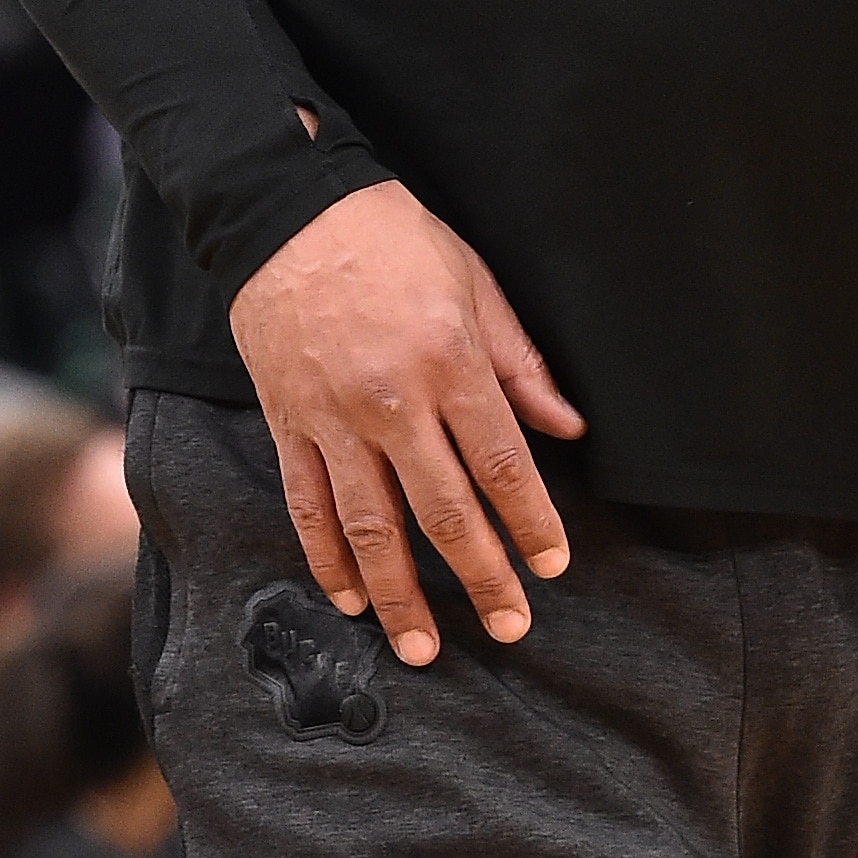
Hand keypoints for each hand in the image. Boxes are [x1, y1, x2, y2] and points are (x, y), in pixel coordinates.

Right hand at [227, 180, 584, 666]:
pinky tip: (349, 597)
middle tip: (510, 627)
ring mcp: (334, 418)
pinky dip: (328, 558)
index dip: (530, 523)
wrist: (287, 209)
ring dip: (400, 595)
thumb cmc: (393, 238)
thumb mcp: (475, 284)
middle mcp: (392, 401)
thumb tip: (570, 429)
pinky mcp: (289, 422)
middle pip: (444, 512)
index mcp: (449, 363)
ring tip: (423, 648)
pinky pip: (308, 505)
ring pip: (372, 527)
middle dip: (481, 578)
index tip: (552, 565)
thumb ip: (520, 364)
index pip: (502, 464)